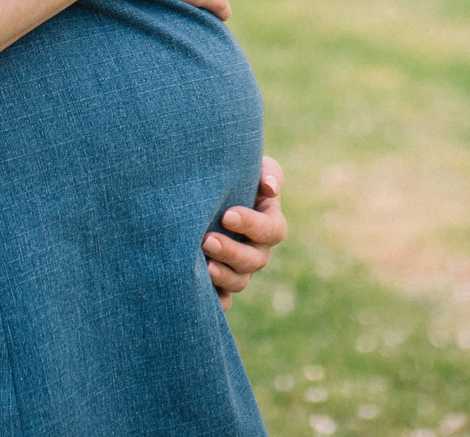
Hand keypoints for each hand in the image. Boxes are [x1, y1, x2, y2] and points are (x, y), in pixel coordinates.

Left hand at [207, 156, 286, 309]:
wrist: (201, 193)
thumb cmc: (232, 177)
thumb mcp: (252, 167)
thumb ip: (268, 172)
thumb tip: (270, 189)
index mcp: (269, 223)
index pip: (271, 230)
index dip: (252, 225)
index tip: (227, 215)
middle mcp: (257, 250)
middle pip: (254, 261)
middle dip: (232, 252)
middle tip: (207, 241)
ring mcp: (239, 270)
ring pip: (239, 282)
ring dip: (223, 276)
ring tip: (203, 265)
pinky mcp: (220, 284)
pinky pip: (222, 301)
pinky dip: (215, 300)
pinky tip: (198, 292)